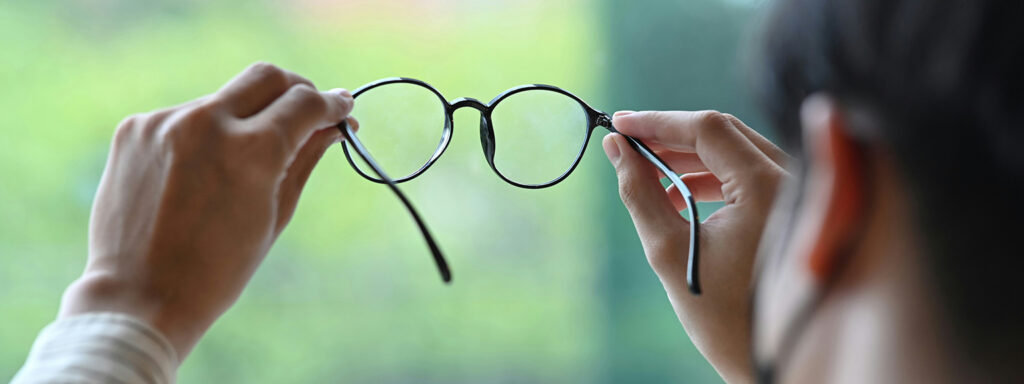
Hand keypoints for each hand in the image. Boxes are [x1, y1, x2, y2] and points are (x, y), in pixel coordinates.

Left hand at [58, 62, 355, 360]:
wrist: (140, 298)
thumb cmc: (218, 269)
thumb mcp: (276, 214)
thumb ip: (305, 158)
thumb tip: (332, 126)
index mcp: (252, 151)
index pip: (306, 103)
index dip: (332, 104)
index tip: (342, 108)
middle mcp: (207, 123)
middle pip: (268, 77)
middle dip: (296, 90)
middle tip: (307, 112)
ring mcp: (165, 122)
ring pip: (224, 99)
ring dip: (245, 119)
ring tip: (241, 164)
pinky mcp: (136, 128)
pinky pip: (185, 116)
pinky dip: (204, 135)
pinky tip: (198, 175)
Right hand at [602, 110, 790, 382]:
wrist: (775, 364)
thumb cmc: (726, 319)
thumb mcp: (670, 253)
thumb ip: (640, 194)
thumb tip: (616, 149)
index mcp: (770, 188)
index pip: (709, 130)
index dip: (658, 122)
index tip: (619, 124)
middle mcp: (797, 180)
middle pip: (727, 135)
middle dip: (673, 137)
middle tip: (628, 142)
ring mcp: (805, 193)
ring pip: (741, 152)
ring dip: (693, 158)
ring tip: (649, 174)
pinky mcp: (802, 208)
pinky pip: (755, 174)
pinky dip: (717, 177)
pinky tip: (681, 195)